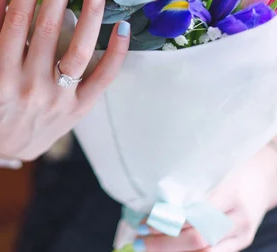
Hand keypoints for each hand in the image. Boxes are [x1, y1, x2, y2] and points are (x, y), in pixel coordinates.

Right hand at [0, 0, 129, 161]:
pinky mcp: (81, 108)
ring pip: (79, 50)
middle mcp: (29, 86)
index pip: (17, 18)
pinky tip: (123, 26)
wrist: (9, 144)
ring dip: (90, 14)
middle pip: (48, 28)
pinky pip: (103, 78)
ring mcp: (58, 99)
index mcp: (0, 74)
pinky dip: (115, 53)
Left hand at [134, 144, 276, 250]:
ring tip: (148, 245)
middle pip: (199, 238)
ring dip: (173, 251)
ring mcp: (241, 235)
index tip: (145, 217)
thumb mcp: (214, 164)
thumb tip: (154, 192)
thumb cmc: (235, 164)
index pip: (195, 213)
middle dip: (166, 241)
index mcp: (230, 191)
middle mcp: (238, 218)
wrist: (266, 175)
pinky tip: (169, 250)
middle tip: (141, 235)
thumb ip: (191, 179)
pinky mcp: (241, 244)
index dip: (168, 219)